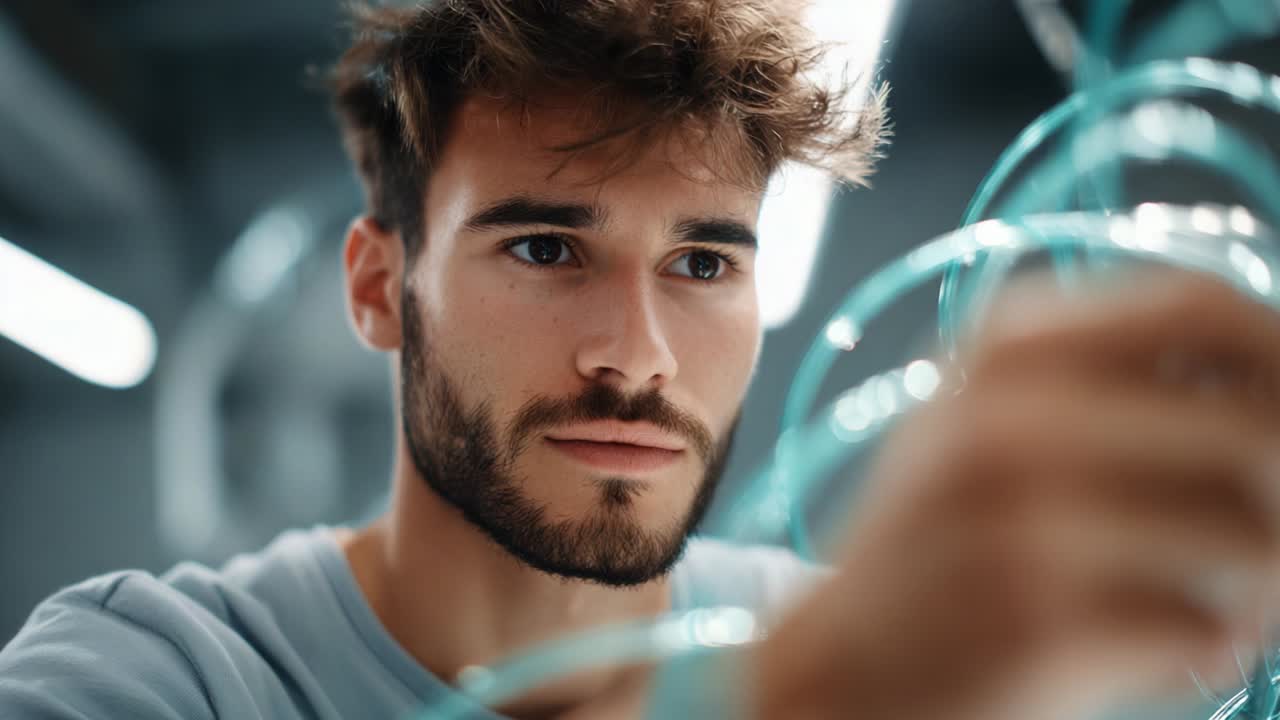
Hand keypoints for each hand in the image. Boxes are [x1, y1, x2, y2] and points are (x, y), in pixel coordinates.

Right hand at [752, 271, 1279, 719]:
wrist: (841, 665)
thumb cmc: (936, 541)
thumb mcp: (990, 419)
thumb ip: (1106, 377)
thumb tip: (1268, 366)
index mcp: (1003, 346)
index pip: (1202, 305)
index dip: (1278, 352)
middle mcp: (1008, 416)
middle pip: (1254, 424)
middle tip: (1265, 538)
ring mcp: (1021, 519)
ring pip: (1251, 533)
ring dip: (1260, 582)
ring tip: (1219, 602)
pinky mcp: (1040, 622)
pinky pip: (1210, 630)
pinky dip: (1207, 649)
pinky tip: (1156, 650)